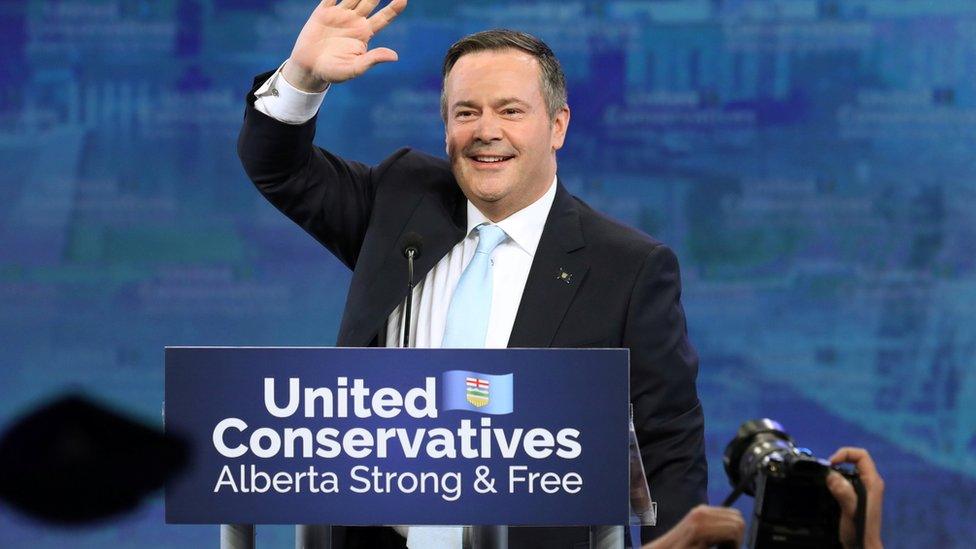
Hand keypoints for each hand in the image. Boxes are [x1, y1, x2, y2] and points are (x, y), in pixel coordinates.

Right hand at [282, 0, 406, 91]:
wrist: (309, 68)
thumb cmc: (334, 72)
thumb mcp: (355, 68)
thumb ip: (372, 60)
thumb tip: (395, 56)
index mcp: (365, 33)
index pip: (384, 17)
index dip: (394, 8)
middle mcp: (355, 20)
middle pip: (370, 1)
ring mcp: (340, 14)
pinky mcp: (323, 11)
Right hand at [643, 505, 744, 548]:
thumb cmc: (683, 546)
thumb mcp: (702, 535)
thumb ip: (714, 528)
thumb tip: (736, 529)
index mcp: (703, 510)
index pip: (734, 514)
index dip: (737, 530)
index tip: (730, 544)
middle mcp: (703, 510)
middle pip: (738, 518)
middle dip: (739, 535)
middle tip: (728, 547)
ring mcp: (701, 518)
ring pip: (736, 525)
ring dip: (736, 540)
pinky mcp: (700, 528)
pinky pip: (730, 532)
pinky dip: (732, 543)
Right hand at [827, 447, 884, 548]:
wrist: (863, 547)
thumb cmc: (861, 531)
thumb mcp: (850, 510)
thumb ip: (843, 492)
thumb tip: (831, 475)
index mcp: (873, 483)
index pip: (861, 455)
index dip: (844, 454)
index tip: (831, 464)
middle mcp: (870, 484)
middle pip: (854, 462)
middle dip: (837, 464)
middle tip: (825, 474)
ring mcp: (865, 491)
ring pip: (848, 472)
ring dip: (835, 474)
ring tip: (825, 483)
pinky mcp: (857, 497)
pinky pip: (845, 482)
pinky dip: (836, 483)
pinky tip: (829, 492)